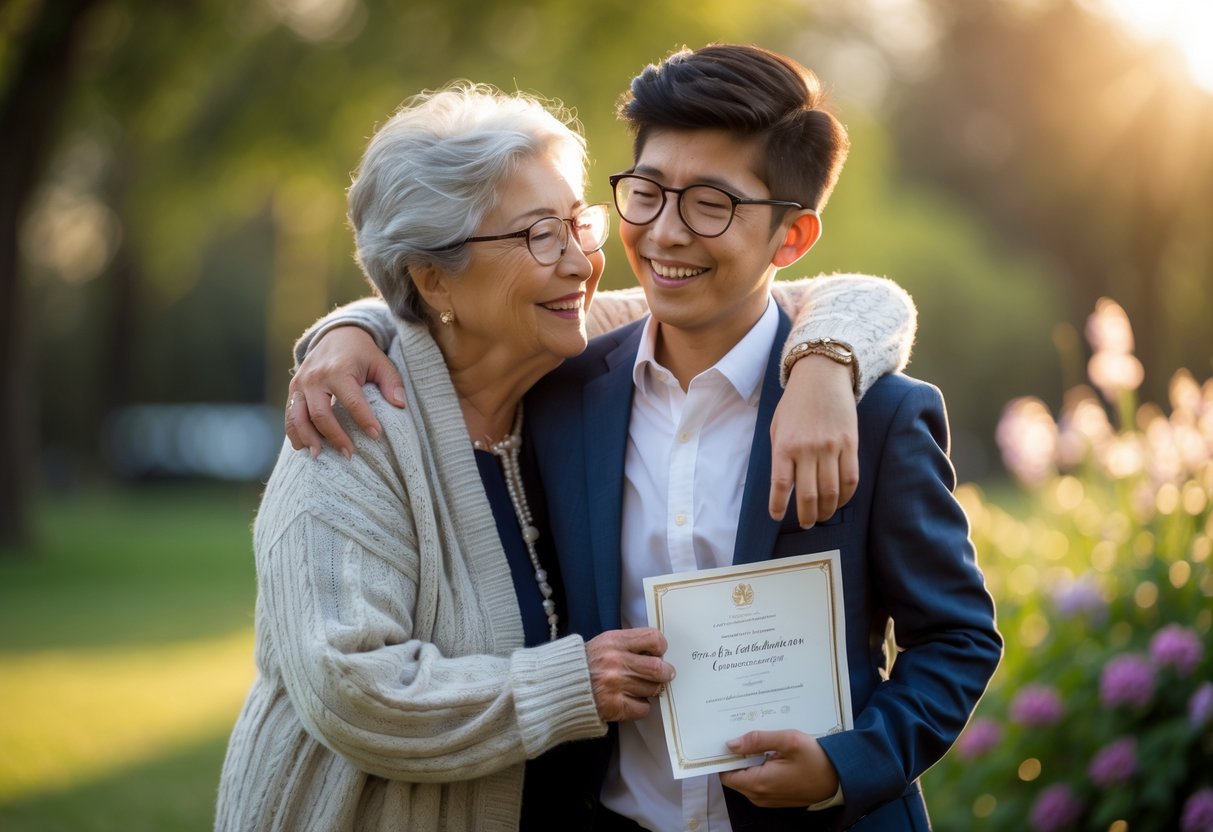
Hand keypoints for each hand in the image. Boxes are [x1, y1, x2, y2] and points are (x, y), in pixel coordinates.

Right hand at [285, 326, 404, 457]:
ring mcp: (300, 384)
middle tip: (349, 454)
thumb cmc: (362, 353)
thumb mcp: (381, 362)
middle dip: (334, 437)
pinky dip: (294, 433)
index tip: (376, 436)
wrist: (336, 334)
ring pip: (297, 417)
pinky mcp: (293, 390)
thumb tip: (399, 405)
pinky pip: (290, 415)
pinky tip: (304, 447)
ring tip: (319, 456)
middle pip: (320, 414)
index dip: (364, 420)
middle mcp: (315, 378)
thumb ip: (392, 382)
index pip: (351, 401)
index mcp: (339, 370)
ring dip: (308, 439)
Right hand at [585, 628, 675, 722]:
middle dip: (665, 673)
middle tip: (664, 674)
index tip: (658, 653)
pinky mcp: (614, 706)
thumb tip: (658, 653)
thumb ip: (630, 645)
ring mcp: (615, 685)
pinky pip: (643, 708)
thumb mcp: (605, 644)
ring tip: (640, 687)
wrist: (560, 688)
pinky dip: (641, 706)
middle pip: (658, 667)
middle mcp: (615, 661)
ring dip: (651, 690)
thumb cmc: (586, 665)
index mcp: (614, 641)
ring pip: (653, 689)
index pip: (653, 638)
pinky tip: (631, 700)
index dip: (660, 647)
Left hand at [719, 729, 839, 807]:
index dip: (723, 757)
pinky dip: (758, 768)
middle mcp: (760, 796)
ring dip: (748, 762)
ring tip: (758, 741)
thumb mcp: (788, 741)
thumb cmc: (816, 759)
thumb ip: (758, 740)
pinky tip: (769, 752)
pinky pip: (758, 783)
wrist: (839, 779)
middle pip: (734, 776)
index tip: (726, 738)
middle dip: (736, 757)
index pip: (725, 774)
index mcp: (759, 783)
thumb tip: (731, 744)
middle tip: (743, 734)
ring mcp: (768, 799)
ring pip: (745, 779)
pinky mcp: (775, 797)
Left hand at [768, 355, 858, 526]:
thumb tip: (784, 486)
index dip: (778, 506)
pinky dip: (846, 496)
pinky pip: (851, 478)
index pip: (780, 484)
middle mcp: (808, 449)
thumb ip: (780, 454)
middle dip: (807, 516)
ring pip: (831, 491)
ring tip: (822, 516)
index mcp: (785, 445)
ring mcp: (831, 447)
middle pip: (808, 495)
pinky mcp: (851, 444)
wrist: (822, 375)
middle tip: (806, 523)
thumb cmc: (795, 403)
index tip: (777, 517)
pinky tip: (840, 501)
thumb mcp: (778, 426)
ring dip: (827, 510)